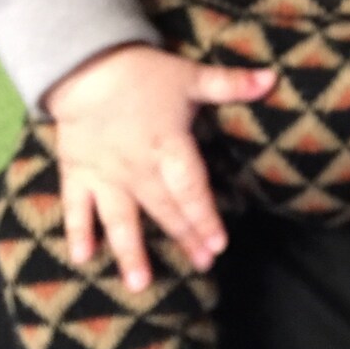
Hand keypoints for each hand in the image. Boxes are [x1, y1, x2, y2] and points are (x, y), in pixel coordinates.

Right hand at [45, 43, 275, 292]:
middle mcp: (137, 168)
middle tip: (202, 264)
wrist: (84, 63)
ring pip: (120, 219)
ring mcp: (105, 174)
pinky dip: (78, 232)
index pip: (191, 189)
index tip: (219, 246)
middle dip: (185, 237)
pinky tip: (84, 259)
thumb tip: (273, 78)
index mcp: (168, 146)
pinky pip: (76, 207)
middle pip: (164, 209)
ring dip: (131, 252)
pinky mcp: (77, 173)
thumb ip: (231, 83)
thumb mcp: (191, 76)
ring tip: (140, 285)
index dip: (205, 218)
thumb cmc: (144, 72)